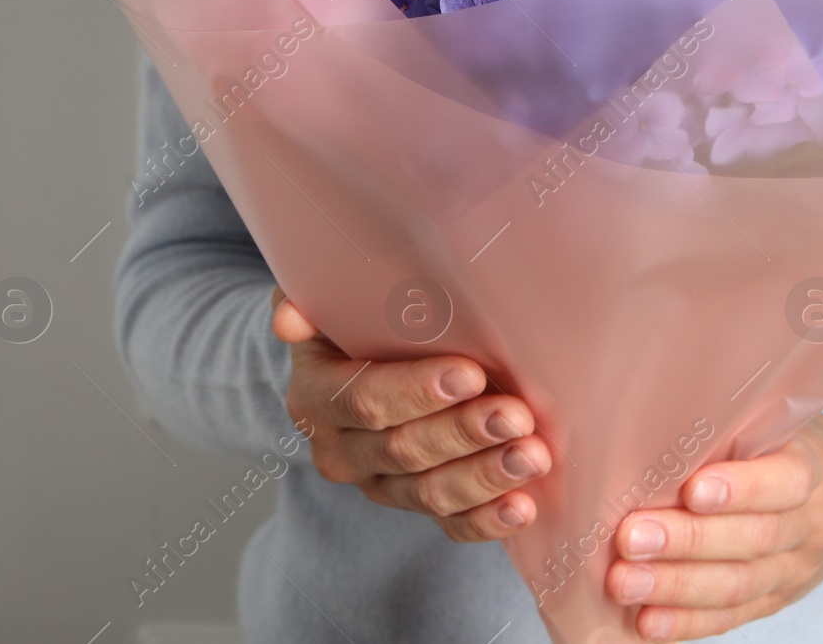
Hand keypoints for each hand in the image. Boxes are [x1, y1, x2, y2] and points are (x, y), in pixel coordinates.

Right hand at [271, 286, 549, 541]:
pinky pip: (449, 524)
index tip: (470, 374)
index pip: (363, 399)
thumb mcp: (327, 298)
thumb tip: (291, 320)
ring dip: (484, 476)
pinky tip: (522, 507)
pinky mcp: (415, 505)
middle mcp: (340, 449)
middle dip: (463, 433)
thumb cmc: (357, 319)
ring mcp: (378, 484)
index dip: (415, 392)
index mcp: (317, 395)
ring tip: (531, 456)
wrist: (360, 364)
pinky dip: (486, 519)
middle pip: (403, 450)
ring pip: (429, 492)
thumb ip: (308, 298)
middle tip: (516, 415)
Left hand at [605, 415, 822, 641]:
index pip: (788, 481)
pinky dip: (686, 621)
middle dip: (689, 541)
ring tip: (626, 581)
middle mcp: (810, 525)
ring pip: (738, 585)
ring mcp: (793, 571)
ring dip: (676, 586)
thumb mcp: (774, 428)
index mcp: (813, 469)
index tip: (691, 491)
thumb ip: (729, 433)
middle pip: (753, 539)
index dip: (742, 489)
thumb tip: (646, 438)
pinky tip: (648, 620)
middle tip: (632, 537)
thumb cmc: (782, 450)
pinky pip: (730, 618)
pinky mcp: (773, 602)